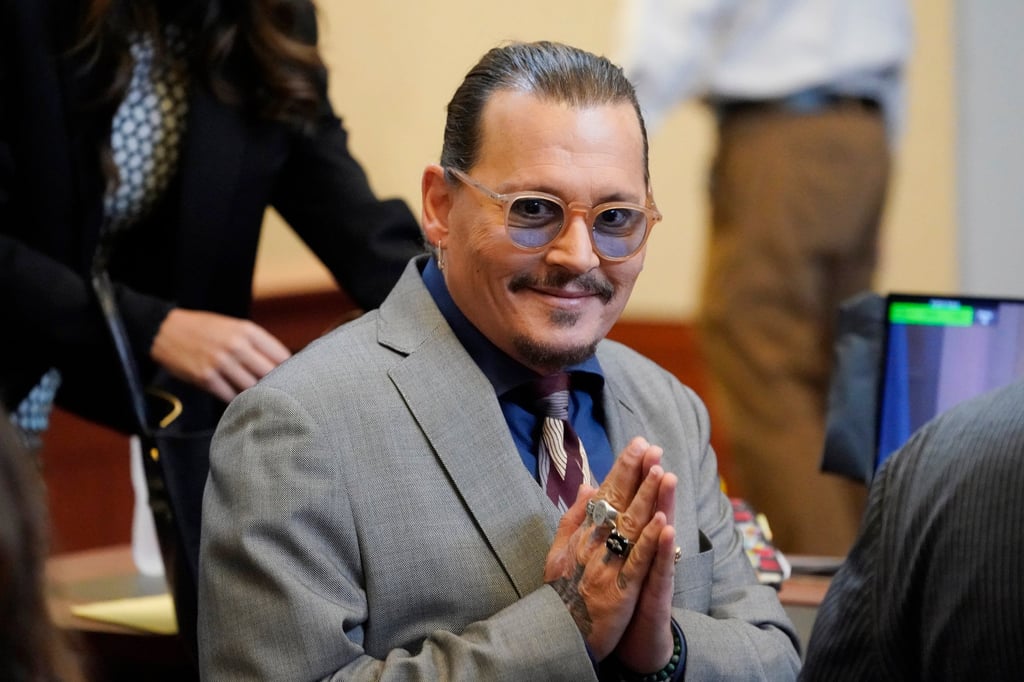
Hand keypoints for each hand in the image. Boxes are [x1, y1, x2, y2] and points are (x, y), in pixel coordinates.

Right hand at [150, 308, 291, 401]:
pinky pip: (230, 396)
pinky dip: (237, 401)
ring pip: (252, 387)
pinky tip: (241, 402)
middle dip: (278, 385)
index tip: (294, 378)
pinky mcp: (206, 378)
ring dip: (258, 396)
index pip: (281, 355)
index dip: (290, 370)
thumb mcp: (233, 327)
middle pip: (270, 373)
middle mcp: (236, 346)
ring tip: (264, 402)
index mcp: (247, 331)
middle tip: (282, 395)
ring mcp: (221, 363)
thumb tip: (282, 365)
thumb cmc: (204, 329)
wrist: (165, 331)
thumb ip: (256, 344)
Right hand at [544, 437, 673, 659]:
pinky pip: (638, 561)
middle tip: (651, 446)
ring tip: (660, 470)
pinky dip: (650, 541)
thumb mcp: (558, 551)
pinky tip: (662, 521)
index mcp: (582, 534)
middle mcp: (594, 544)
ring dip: (646, 497)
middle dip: (636, 473)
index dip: (623, 469)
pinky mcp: (620, 588)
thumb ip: (573, 518)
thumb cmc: (559, 592)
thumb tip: (587, 487)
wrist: (556, 634)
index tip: (638, 445)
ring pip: (631, 526)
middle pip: (619, 503)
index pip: (606, 494)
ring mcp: (607, 565)